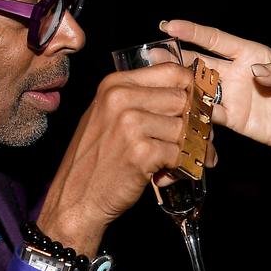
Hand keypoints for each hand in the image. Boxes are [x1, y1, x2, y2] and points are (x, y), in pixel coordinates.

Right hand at [37, 63, 207, 254]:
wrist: (74, 199)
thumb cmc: (94, 160)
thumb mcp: (107, 116)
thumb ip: (140, 101)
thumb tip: (188, 96)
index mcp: (114, 84)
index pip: (171, 71)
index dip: (191, 89)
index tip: (196, 106)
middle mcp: (121, 98)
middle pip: (182, 99)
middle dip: (194, 122)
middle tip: (197, 140)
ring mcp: (131, 124)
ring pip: (184, 128)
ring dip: (189, 148)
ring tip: (179, 162)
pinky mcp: (141, 152)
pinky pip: (180, 153)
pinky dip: (181, 167)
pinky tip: (169, 175)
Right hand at [161, 20, 270, 200]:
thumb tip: (255, 70)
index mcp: (251, 54)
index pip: (216, 40)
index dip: (194, 32)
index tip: (171, 26)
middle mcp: (236, 72)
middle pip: (200, 61)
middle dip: (176, 56)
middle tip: (153, 53)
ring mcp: (231, 95)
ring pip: (199, 86)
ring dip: (179, 83)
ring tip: (158, 79)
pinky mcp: (232, 119)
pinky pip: (208, 114)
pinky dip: (194, 111)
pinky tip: (179, 109)